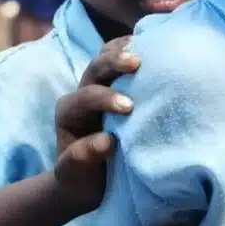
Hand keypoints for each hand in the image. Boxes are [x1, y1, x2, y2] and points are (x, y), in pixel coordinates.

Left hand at [53, 37, 139, 210]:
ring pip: (106, 57)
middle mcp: (82, 94)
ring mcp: (100, 86)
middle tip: (136, 62)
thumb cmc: (83, 180)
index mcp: (69, 113)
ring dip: (125, 50)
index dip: (105, 99)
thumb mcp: (77, 176)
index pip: (85, 97)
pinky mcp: (115, 86)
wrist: (87, 181)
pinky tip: (154, 46)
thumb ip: (84, 158)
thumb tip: (106, 141)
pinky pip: (121, 60)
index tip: (128, 107)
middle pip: (94, 68)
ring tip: (146, 44)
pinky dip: (136, 51)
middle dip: (114, 63)